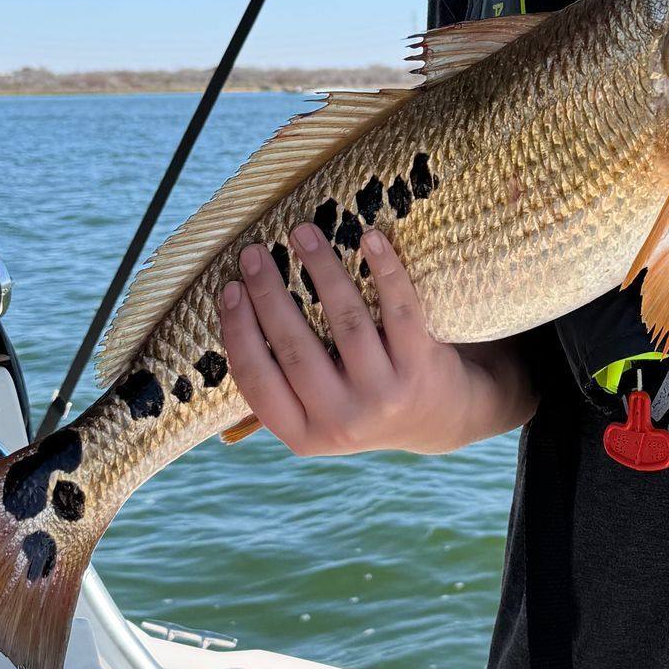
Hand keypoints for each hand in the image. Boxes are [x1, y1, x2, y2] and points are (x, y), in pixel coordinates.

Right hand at [219, 221, 533, 456]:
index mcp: (303, 435)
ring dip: (321, 270)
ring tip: (303, 233)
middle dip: (270, 294)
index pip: (257, 381)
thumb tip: (234, 314)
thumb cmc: (361, 402)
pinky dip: (384, 269)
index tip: (229, 288)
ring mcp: (384, 395)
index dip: (238, 332)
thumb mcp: (317, 416)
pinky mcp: (422, 367)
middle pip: (296, 349)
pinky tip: (369, 238)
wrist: (439, 419)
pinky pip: (400, 309)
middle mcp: (342, 421)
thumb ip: (282, 384)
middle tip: (255, 252)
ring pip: (347, 323)